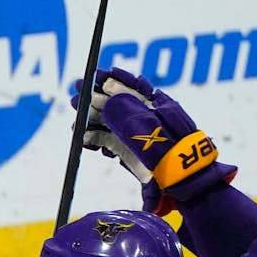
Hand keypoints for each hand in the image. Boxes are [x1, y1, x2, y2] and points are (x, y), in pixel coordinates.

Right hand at [71, 68, 235, 214]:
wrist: (183, 180)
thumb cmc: (170, 151)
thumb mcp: (147, 125)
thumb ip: (125, 109)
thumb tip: (107, 93)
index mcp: (154, 106)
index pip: (129, 87)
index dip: (111, 80)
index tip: (93, 76)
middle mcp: (143, 117)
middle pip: (114, 103)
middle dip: (93, 99)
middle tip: (74, 97)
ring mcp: (136, 134)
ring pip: (108, 123)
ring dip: (90, 121)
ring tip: (75, 124)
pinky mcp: (129, 152)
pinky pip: (108, 141)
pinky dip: (94, 140)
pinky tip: (83, 139)